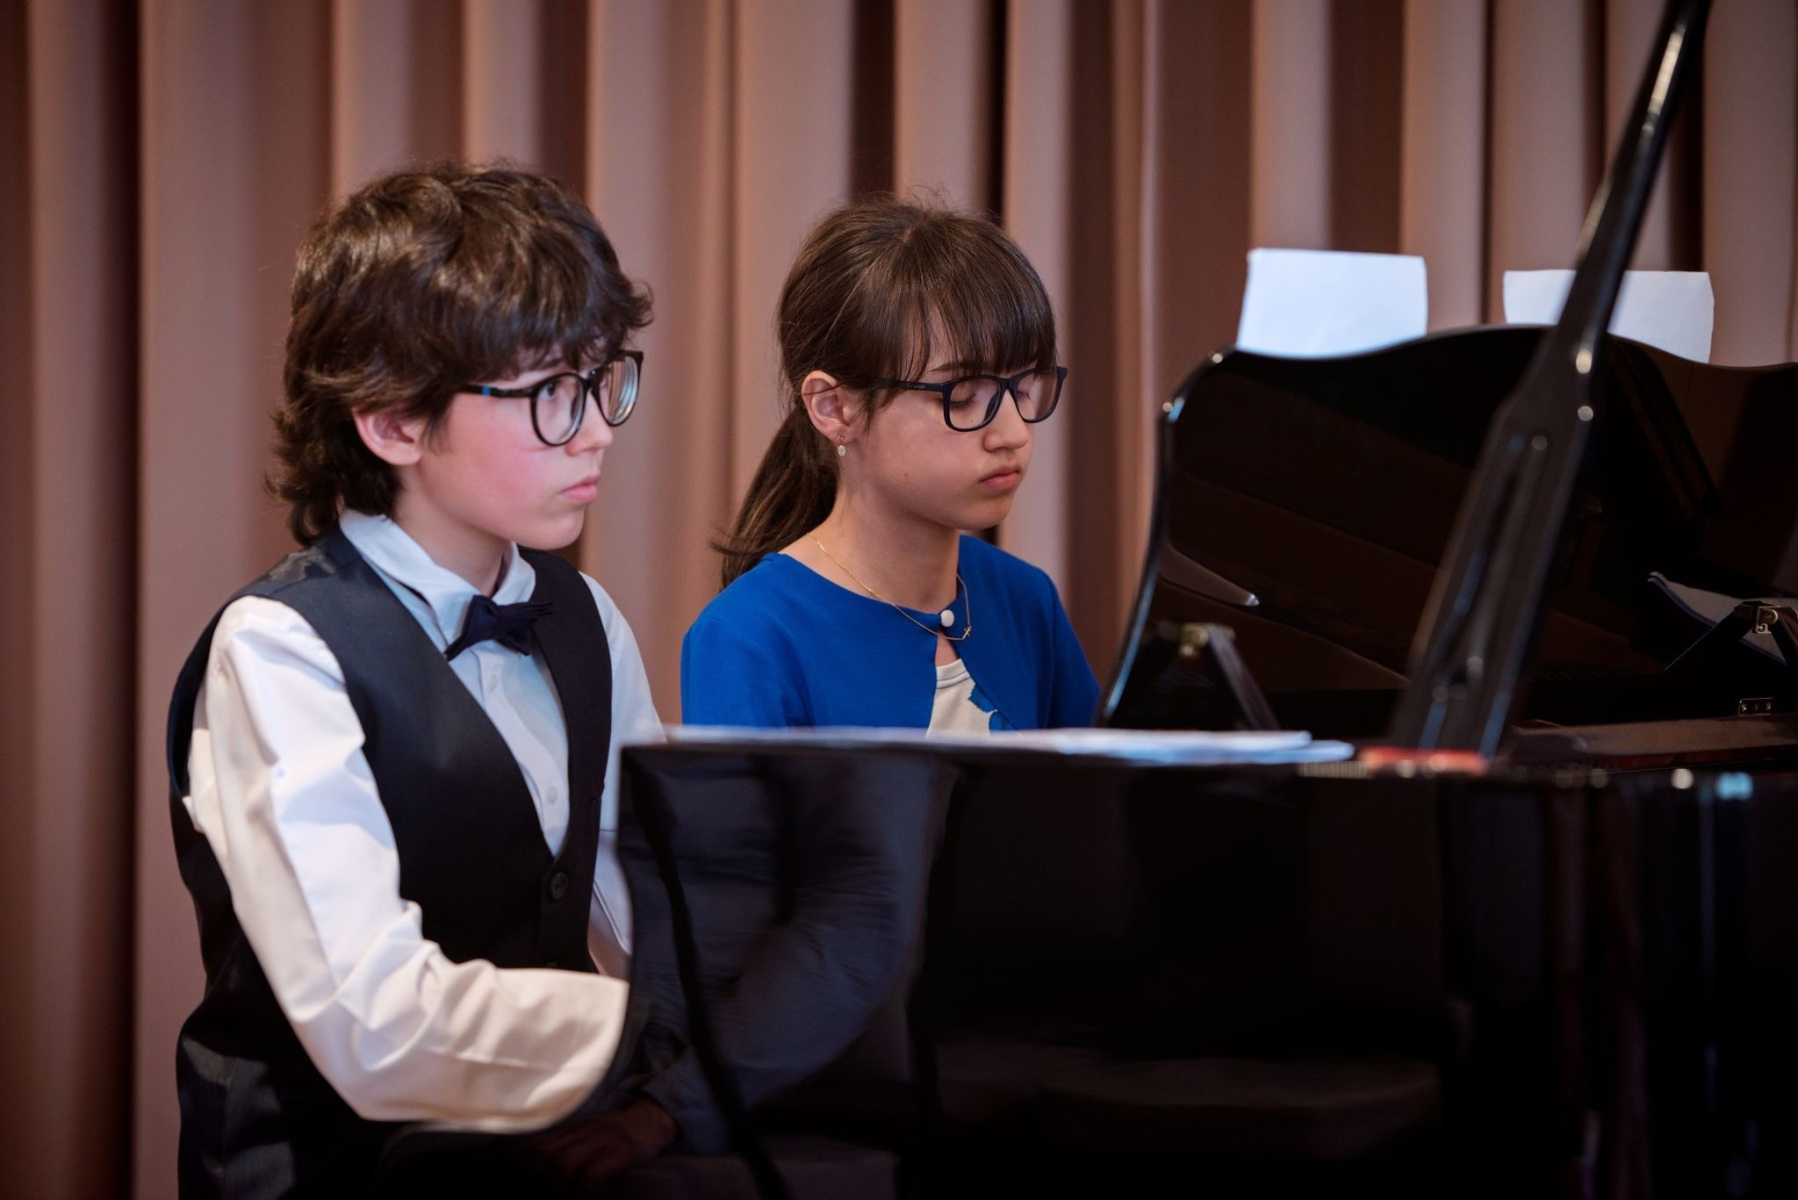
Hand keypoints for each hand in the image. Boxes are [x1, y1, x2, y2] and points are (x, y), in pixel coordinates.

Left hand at [524, 1097, 678, 1194]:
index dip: (524, 1164)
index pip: (534, 1143)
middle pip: (543, 1154)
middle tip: (548, 1191)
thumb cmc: (616, 1134)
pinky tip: (586, 1195)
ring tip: (566, 1195)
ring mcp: (602, 1140)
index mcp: (571, 1128)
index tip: (527, 1179)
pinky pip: (592, 1174)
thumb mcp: (587, 1131)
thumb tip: (532, 1164)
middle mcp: (583, 1131)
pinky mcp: (621, 1153)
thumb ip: (565, 1143)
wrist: (652, 1121)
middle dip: (539, 1179)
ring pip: (563, 1163)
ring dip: (558, 1187)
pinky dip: (583, 1191)